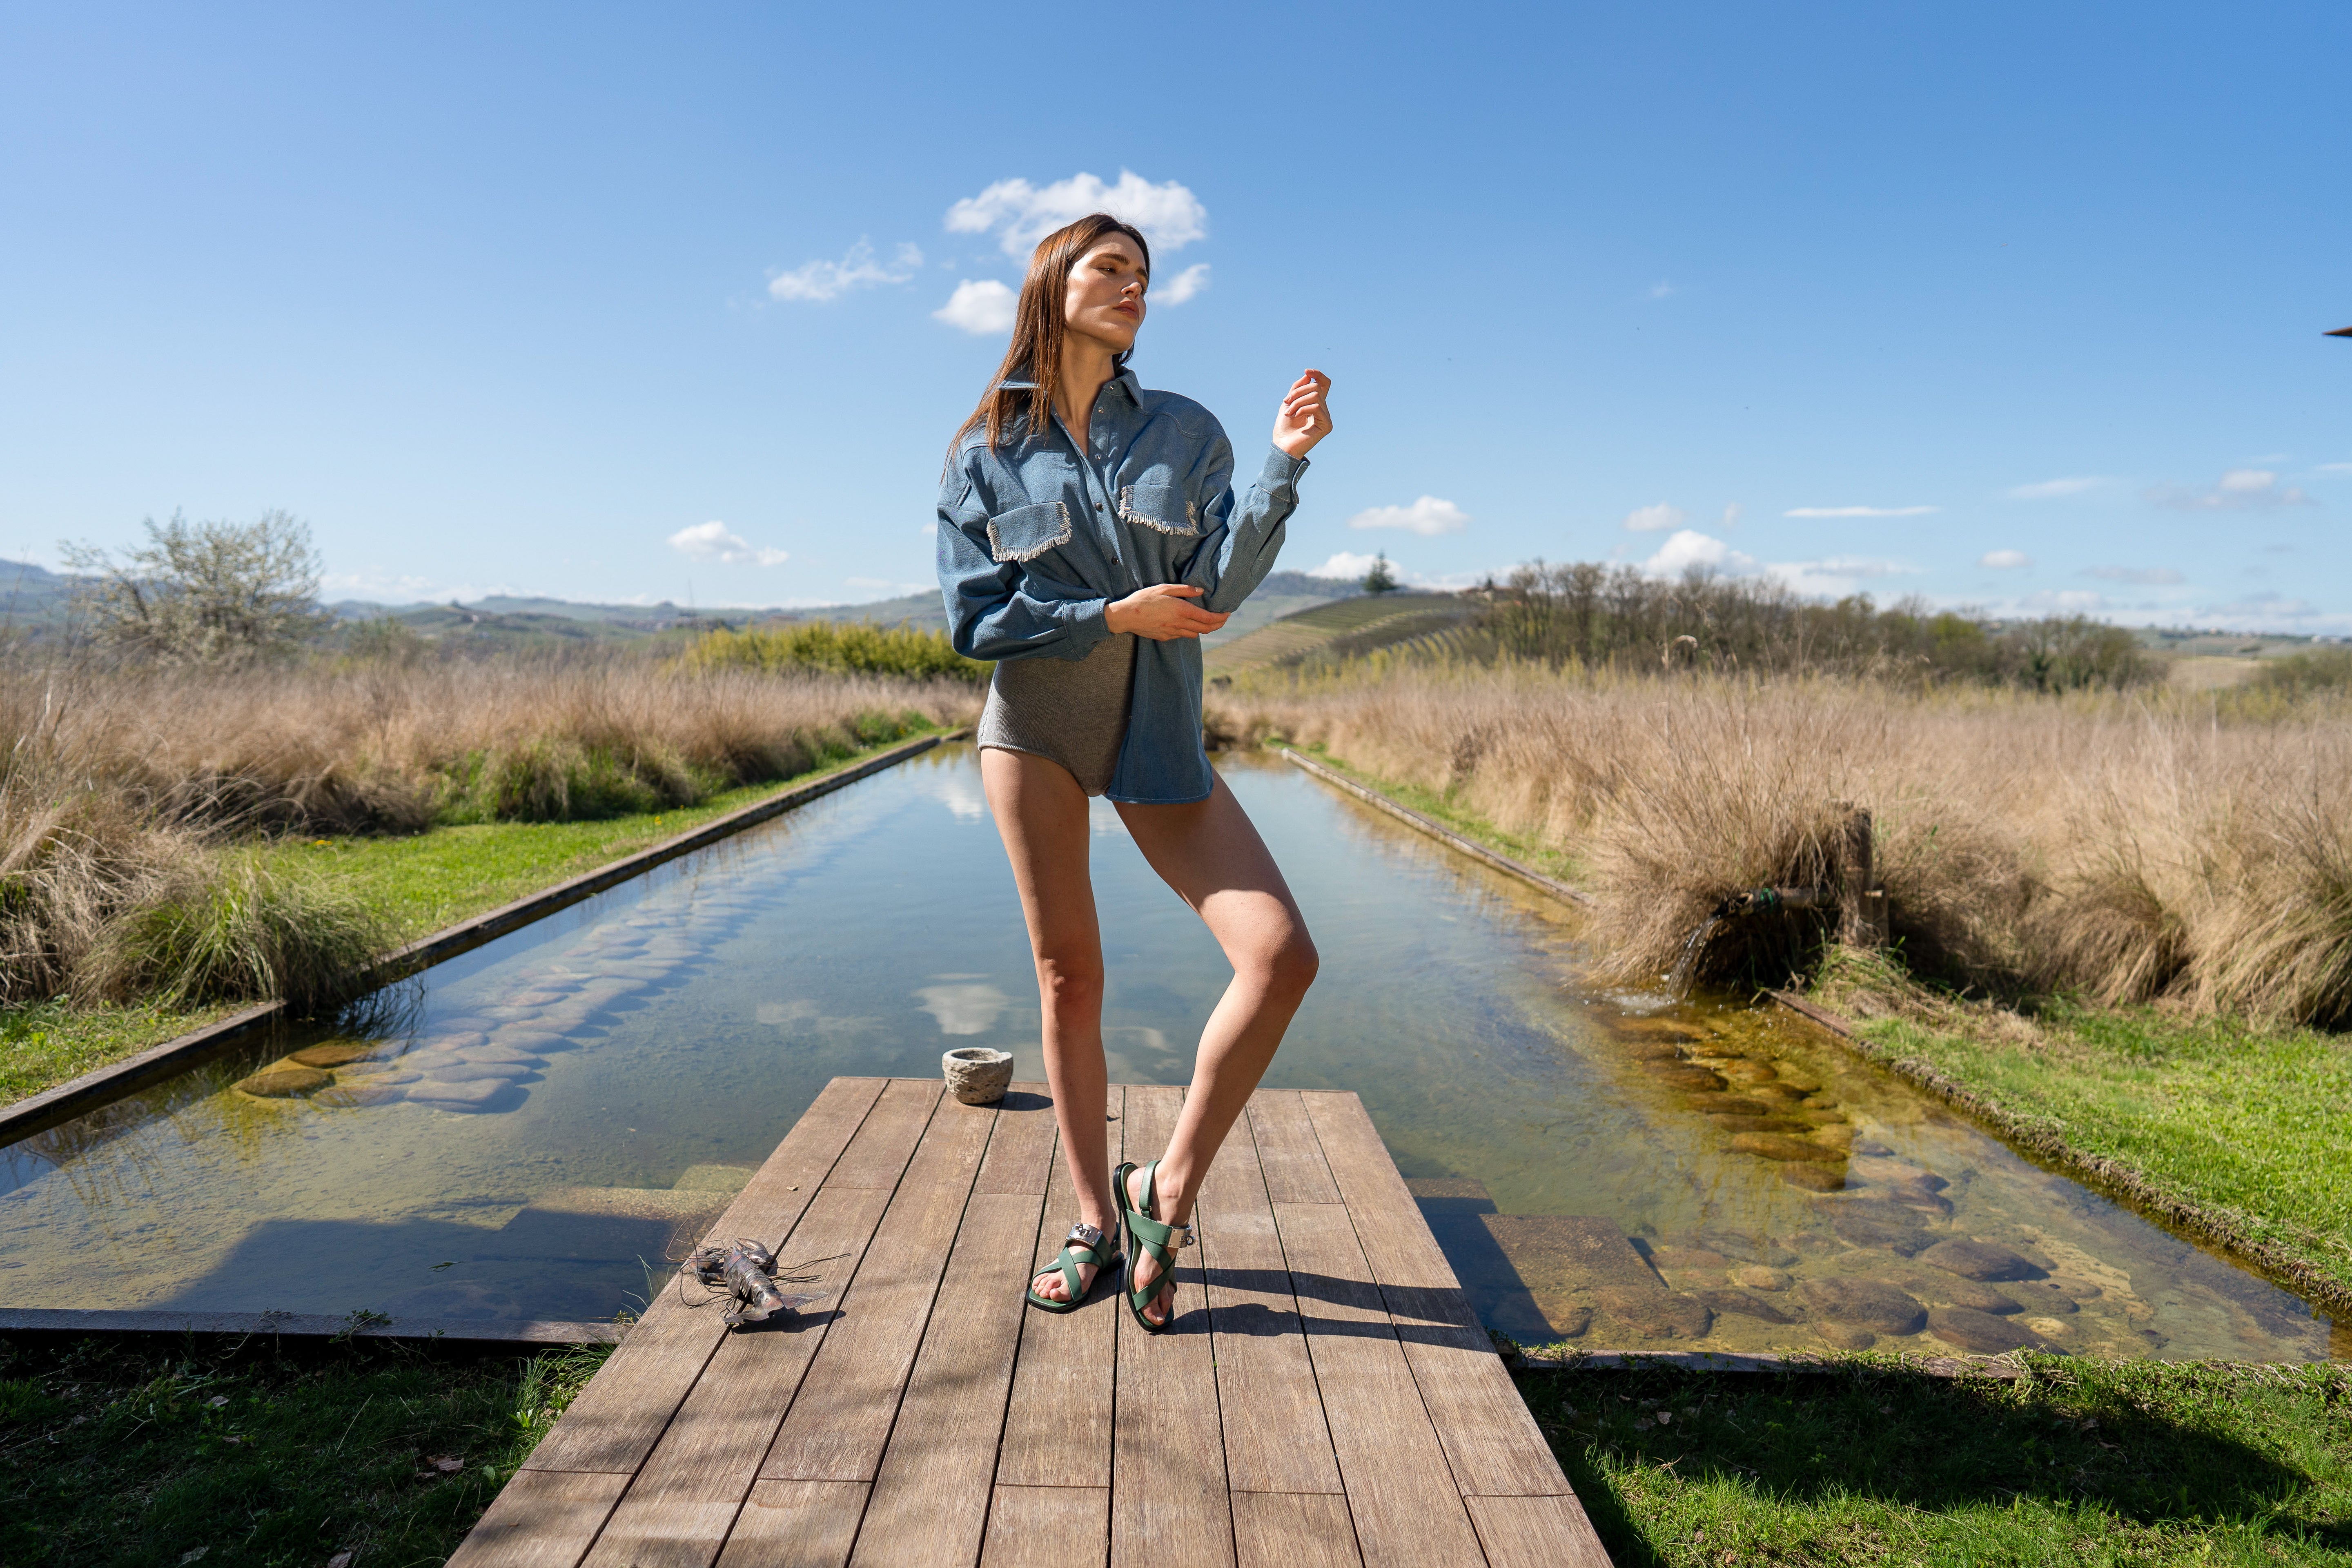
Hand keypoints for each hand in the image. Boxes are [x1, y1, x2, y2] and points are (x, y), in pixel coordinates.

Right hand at [1105, 583, 1229, 641]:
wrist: (1126, 616)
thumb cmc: (1143, 598)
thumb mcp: (1163, 588)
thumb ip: (1184, 589)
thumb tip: (1201, 591)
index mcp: (1181, 610)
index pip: (1208, 618)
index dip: (1220, 617)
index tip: (1227, 613)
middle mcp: (1179, 623)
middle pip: (1205, 629)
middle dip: (1217, 625)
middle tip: (1222, 619)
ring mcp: (1172, 632)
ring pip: (1195, 634)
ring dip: (1204, 629)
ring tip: (1207, 622)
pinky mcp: (1165, 637)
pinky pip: (1182, 636)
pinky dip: (1189, 631)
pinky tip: (1187, 624)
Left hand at [1271, 369, 1332, 457]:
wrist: (1282, 445)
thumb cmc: (1284, 427)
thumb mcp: (1288, 402)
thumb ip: (1298, 388)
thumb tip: (1308, 375)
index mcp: (1315, 403)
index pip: (1323, 384)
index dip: (1318, 375)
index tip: (1306, 371)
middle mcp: (1323, 409)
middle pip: (1316, 387)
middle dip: (1298, 392)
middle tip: (1286, 402)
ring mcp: (1326, 418)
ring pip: (1316, 396)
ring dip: (1298, 401)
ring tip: (1289, 412)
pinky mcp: (1327, 425)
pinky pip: (1317, 407)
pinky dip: (1303, 409)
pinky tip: (1295, 417)